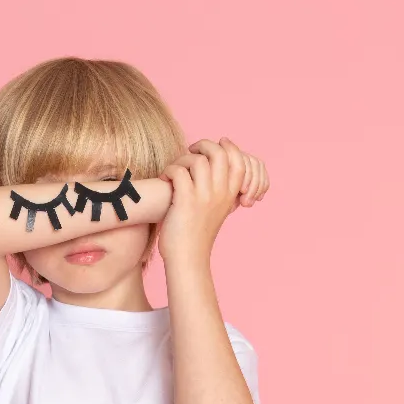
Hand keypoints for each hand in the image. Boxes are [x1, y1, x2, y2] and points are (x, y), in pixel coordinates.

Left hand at [157, 137, 268, 263]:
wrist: (188, 258)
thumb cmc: (196, 234)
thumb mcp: (215, 210)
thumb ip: (217, 190)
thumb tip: (209, 168)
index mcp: (231, 194)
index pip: (238, 159)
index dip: (228, 146)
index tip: (214, 145)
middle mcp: (221, 193)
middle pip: (219, 153)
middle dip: (203, 145)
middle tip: (190, 150)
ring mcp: (204, 196)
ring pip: (197, 160)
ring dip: (181, 160)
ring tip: (173, 170)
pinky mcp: (186, 201)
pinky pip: (179, 172)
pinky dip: (169, 171)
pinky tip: (164, 179)